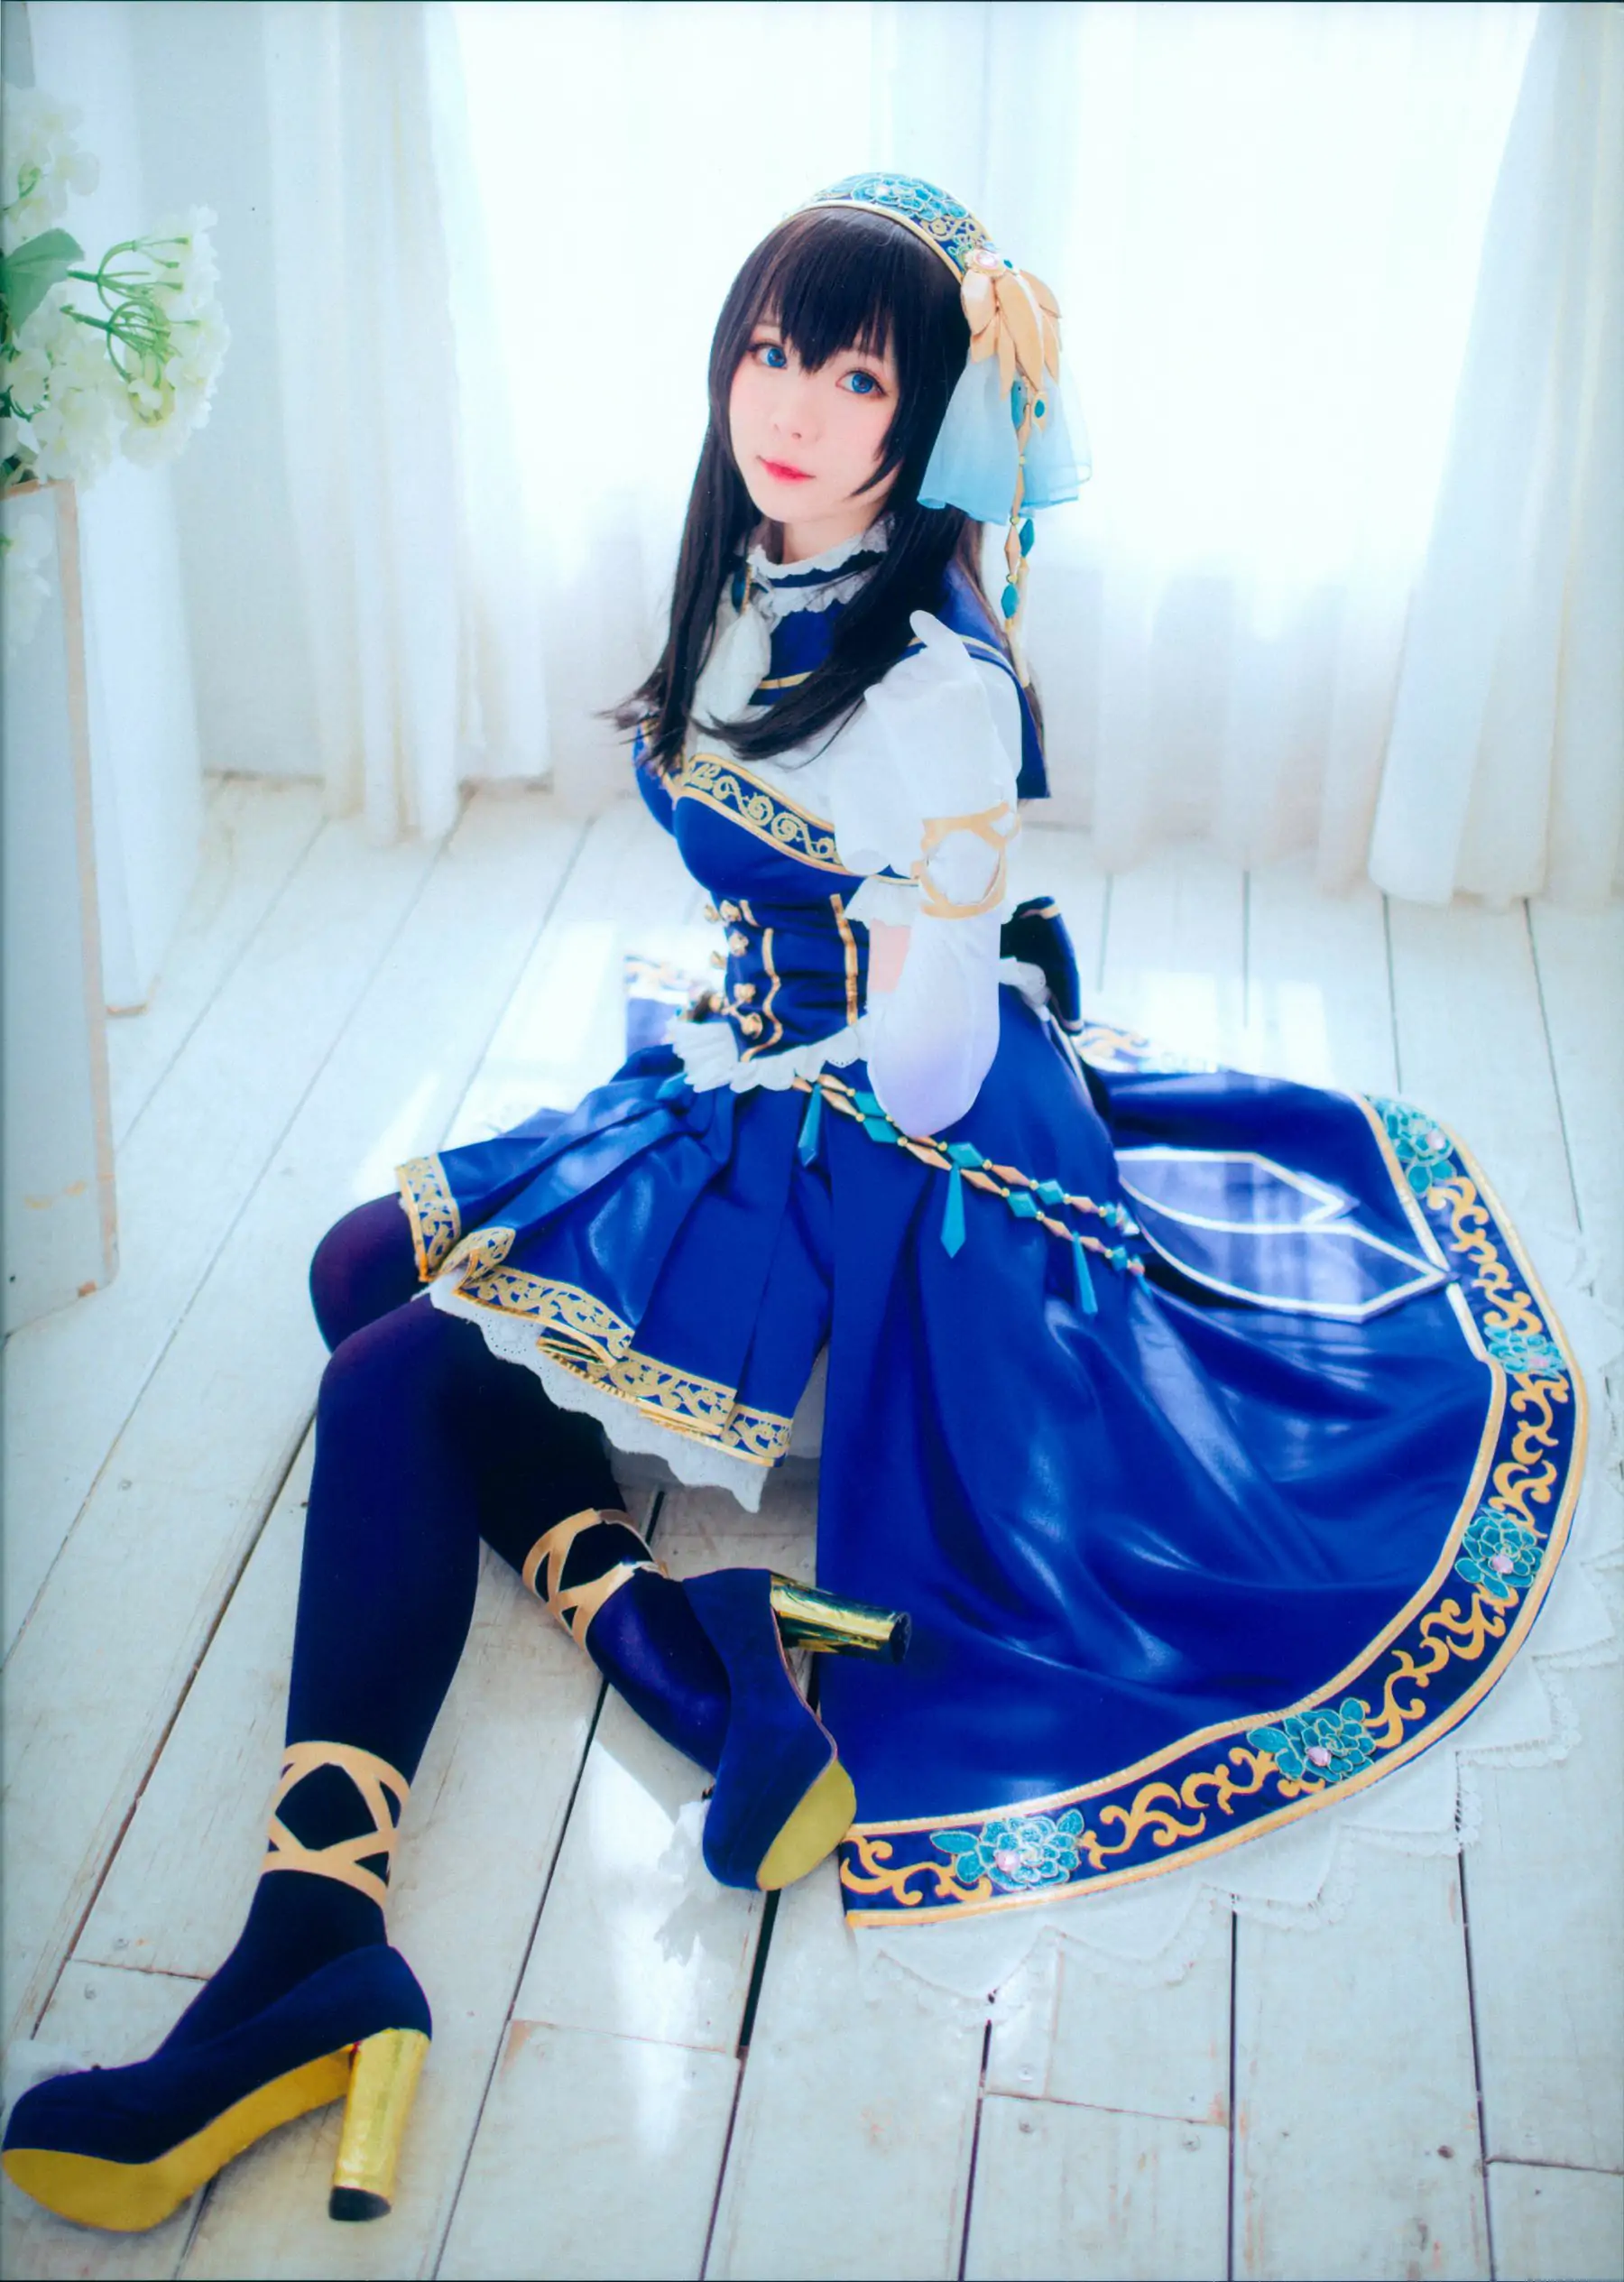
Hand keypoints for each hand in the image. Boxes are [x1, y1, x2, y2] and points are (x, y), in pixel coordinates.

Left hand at [861, 612, 1012, 822]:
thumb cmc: (980, 777)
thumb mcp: (985, 729)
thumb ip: (965, 703)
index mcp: (973, 687)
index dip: (931, 630)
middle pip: (916, 667)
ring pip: (894, 683)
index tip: (915, 618)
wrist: (962, 806)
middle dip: (913, 684)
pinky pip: (878, 695)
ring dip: (896, 700)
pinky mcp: (896, 717)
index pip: (949, 647)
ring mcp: (919, 699)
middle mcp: (945, 686)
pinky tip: (891, 724)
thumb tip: (947, 691)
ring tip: (912, 732)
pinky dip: (881, 705)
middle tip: (921, 719)